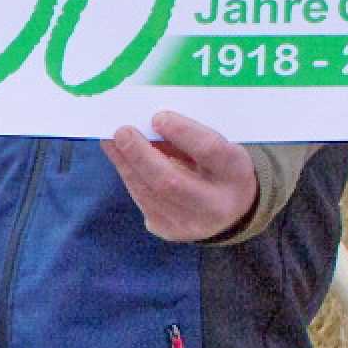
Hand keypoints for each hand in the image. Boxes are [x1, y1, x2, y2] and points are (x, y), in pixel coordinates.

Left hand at [103, 110, 257, 242]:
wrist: (230, 212)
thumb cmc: (219, 169)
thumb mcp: (217, 151)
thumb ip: (189, 139)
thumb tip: (148, 122)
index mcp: (236, 174)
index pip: (209, 151)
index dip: (183, 133)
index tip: (158, 117)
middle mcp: (216, 205)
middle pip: (170, 180)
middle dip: (141, 154)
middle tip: (122, 131)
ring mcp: (191, 223)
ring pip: (149, 192)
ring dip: (126, 163)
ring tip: (111, 141)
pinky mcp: (169, 230)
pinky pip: (143, 200)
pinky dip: (129, 175)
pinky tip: (119, 158)